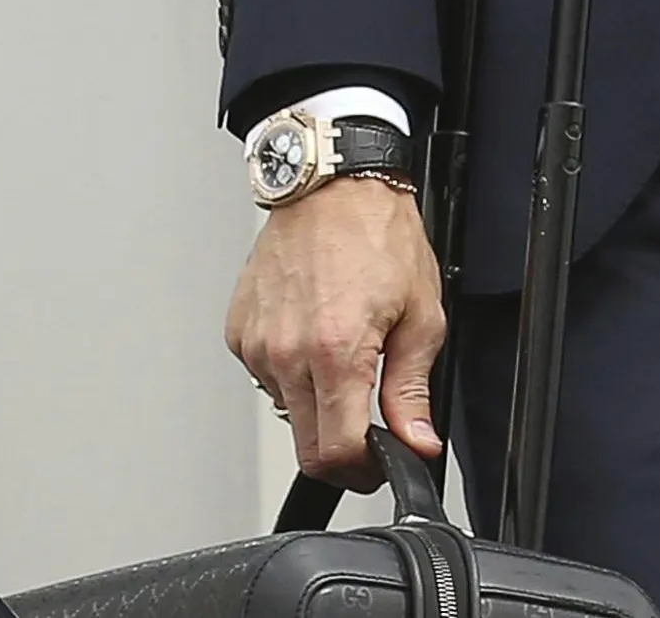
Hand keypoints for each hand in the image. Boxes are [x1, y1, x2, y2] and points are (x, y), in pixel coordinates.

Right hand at [227, 177, 443, 489]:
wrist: (331, 186)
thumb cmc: (376, 236)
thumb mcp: (420, 316)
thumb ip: (412, 391)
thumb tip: (417, 441)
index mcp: (335, 352)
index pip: (336, 453)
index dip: (363, 473)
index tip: (379, 463)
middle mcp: (288, 352)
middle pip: (306, 446)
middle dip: (342, 452)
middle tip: (369, 428)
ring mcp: (258, 342)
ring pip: (286, 413)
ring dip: (316, 407)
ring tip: (343, 360)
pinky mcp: (240, 331)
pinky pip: (267, 377)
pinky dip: (292, 374)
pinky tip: (313, 337)